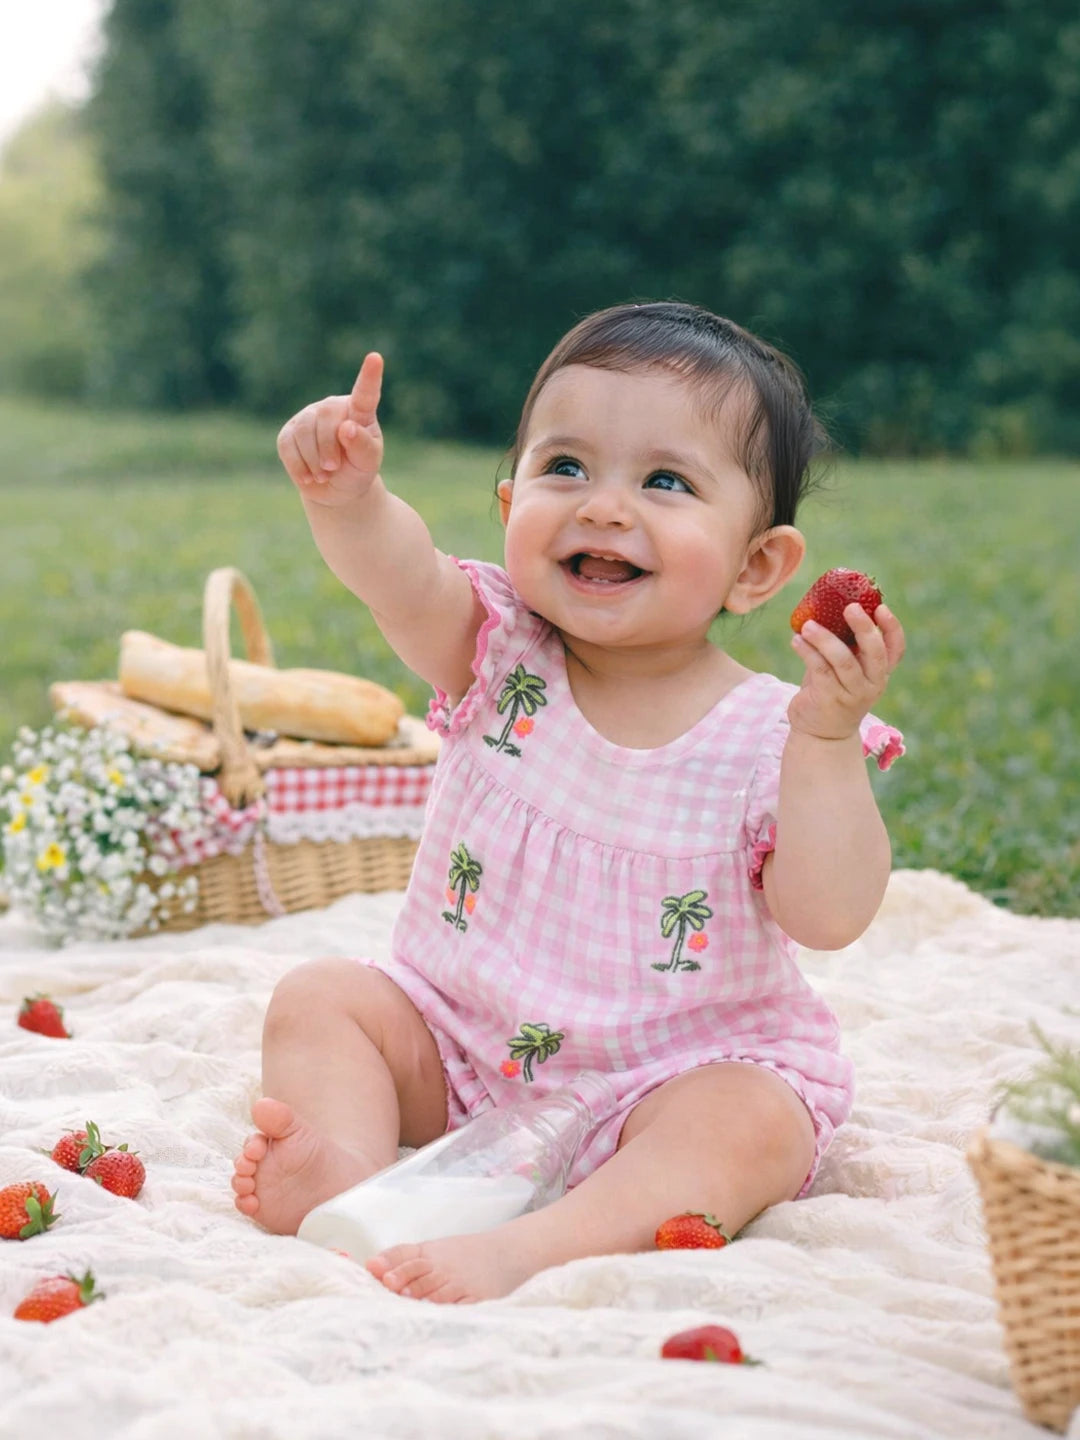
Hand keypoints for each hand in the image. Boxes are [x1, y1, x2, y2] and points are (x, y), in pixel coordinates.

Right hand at [276, 353, 384, 507]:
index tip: (375, 358)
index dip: (369, 376)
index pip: (365, 393)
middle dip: (328, 446)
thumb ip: (362, 446)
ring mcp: (309, 417)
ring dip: (313, 459)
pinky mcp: (289, 432)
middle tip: (332, 468)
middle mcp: (332, 407)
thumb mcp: (367, 462)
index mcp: (359, 411)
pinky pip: (287, 445)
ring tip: (323, 475)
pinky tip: (308, 477)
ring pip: (304, 431)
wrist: (336, 489)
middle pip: (325, 416)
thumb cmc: (357, 470)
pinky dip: (298, 466)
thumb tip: (346, 428)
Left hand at [788, 602, 904, 740]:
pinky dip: (808, 653)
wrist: (821, 733)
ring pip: (844, 661)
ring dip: (825, 640)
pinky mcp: (830, 700)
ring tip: (808, 625)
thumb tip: (828, 605)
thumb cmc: (831, 690)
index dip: (892, 628)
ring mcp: (852, 694)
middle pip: (874, 653)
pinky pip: (820, 671)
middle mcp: (872, 683)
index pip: (895, 649)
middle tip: (850, 607)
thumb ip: (845, 645)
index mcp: (879, 672)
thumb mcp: (844, 669)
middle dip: (864, 628)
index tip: (881, 607)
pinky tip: (796, 640)